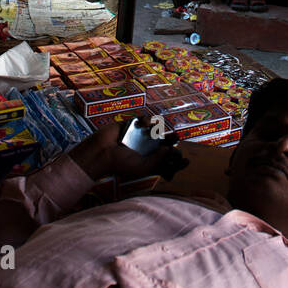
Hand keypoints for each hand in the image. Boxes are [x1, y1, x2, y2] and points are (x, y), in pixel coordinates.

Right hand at [68, 122, 186, 182]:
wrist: (100, 152)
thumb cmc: (119, 164)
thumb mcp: (142, 168)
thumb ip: (158, 160)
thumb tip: (170, 150)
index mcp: (149, 161)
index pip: (167, 161)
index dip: (177, 162)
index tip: (187, 161)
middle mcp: (146, 148)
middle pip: (165, 143)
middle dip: (172, 140)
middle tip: (175, 137)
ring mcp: (140, 136)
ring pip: (157, 130)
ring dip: (160, 128)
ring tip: (158, 131)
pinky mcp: (133, 125)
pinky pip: (145, 119)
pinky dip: (146, 119)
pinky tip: (142, 124)